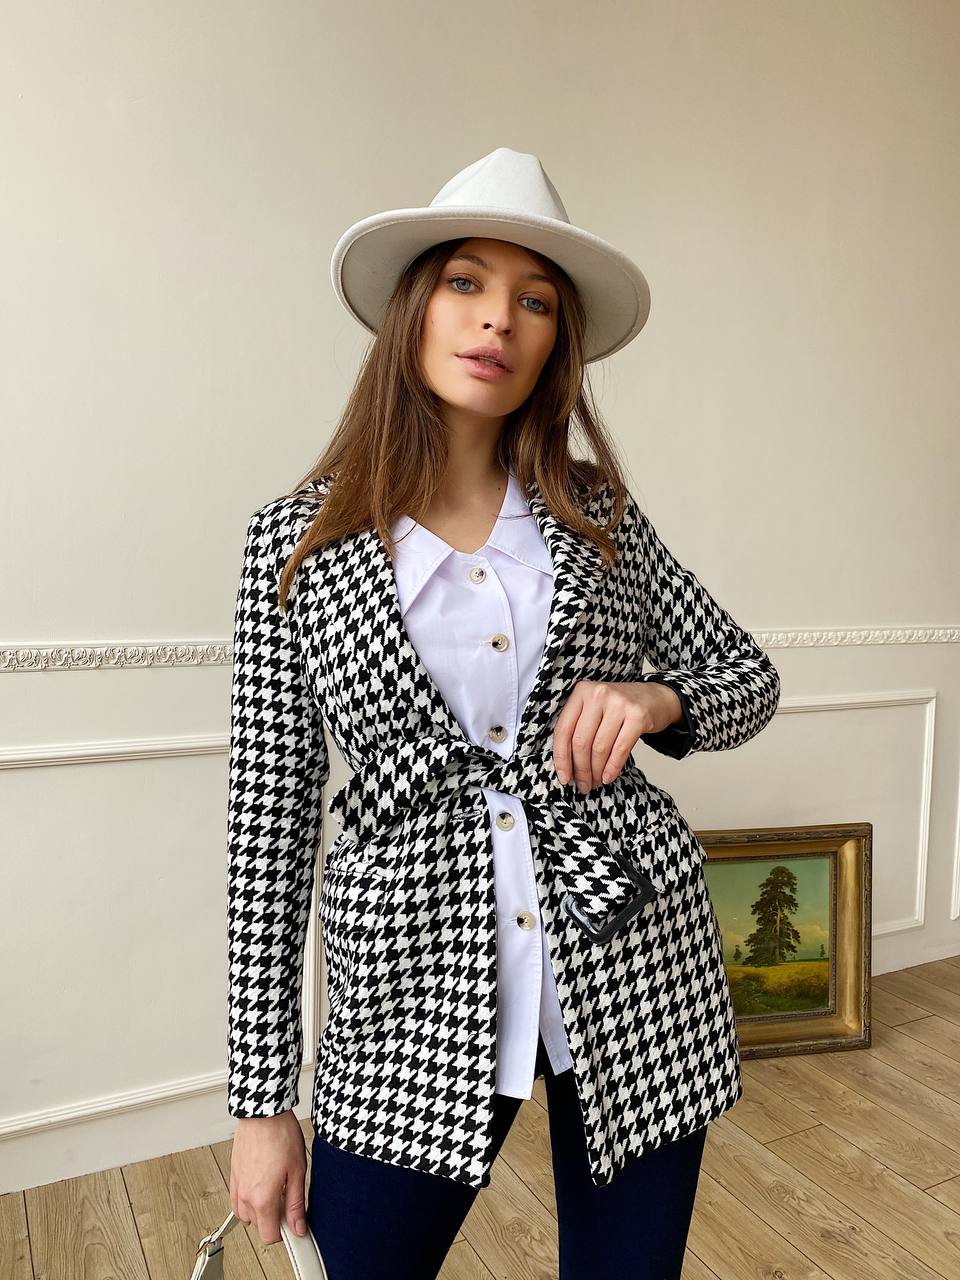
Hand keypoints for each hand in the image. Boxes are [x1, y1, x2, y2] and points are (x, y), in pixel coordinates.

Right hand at [229, 1111, 308, 1246]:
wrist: (262, 1112)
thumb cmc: (280, 1134)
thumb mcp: (297, 1170)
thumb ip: (296, 1204)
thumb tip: (298, 1227)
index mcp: (262, 1199)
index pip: (269, 1236)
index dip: (285, 1233)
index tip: (295, 1223)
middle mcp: (245, 1197)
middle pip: (258, 1227)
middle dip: (274, 1219)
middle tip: (288, 1198)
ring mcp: (237, 1186)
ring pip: (247, 1215)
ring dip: (260, 1210)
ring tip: (276, 1188)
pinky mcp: (233, 1176)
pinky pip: (237, 1201)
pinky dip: (249, 1200)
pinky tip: (262, 1184)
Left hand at [552, 680, 683, 793]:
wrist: (655, 698)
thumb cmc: (619, 707)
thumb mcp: (594, 708)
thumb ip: (578, 727)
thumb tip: (566, 766)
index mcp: (582, 691)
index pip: (563, 730)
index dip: (561, 758)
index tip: (563, 777)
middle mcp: (598, 694)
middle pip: (581, 741)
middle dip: (580, 769)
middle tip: (583, 785)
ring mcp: (619, 703)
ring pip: (600, 748)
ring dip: (596, 771)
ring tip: (596, 782)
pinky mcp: (638, 716)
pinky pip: (620, 749)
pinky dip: (612, 768)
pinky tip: (609, 777)